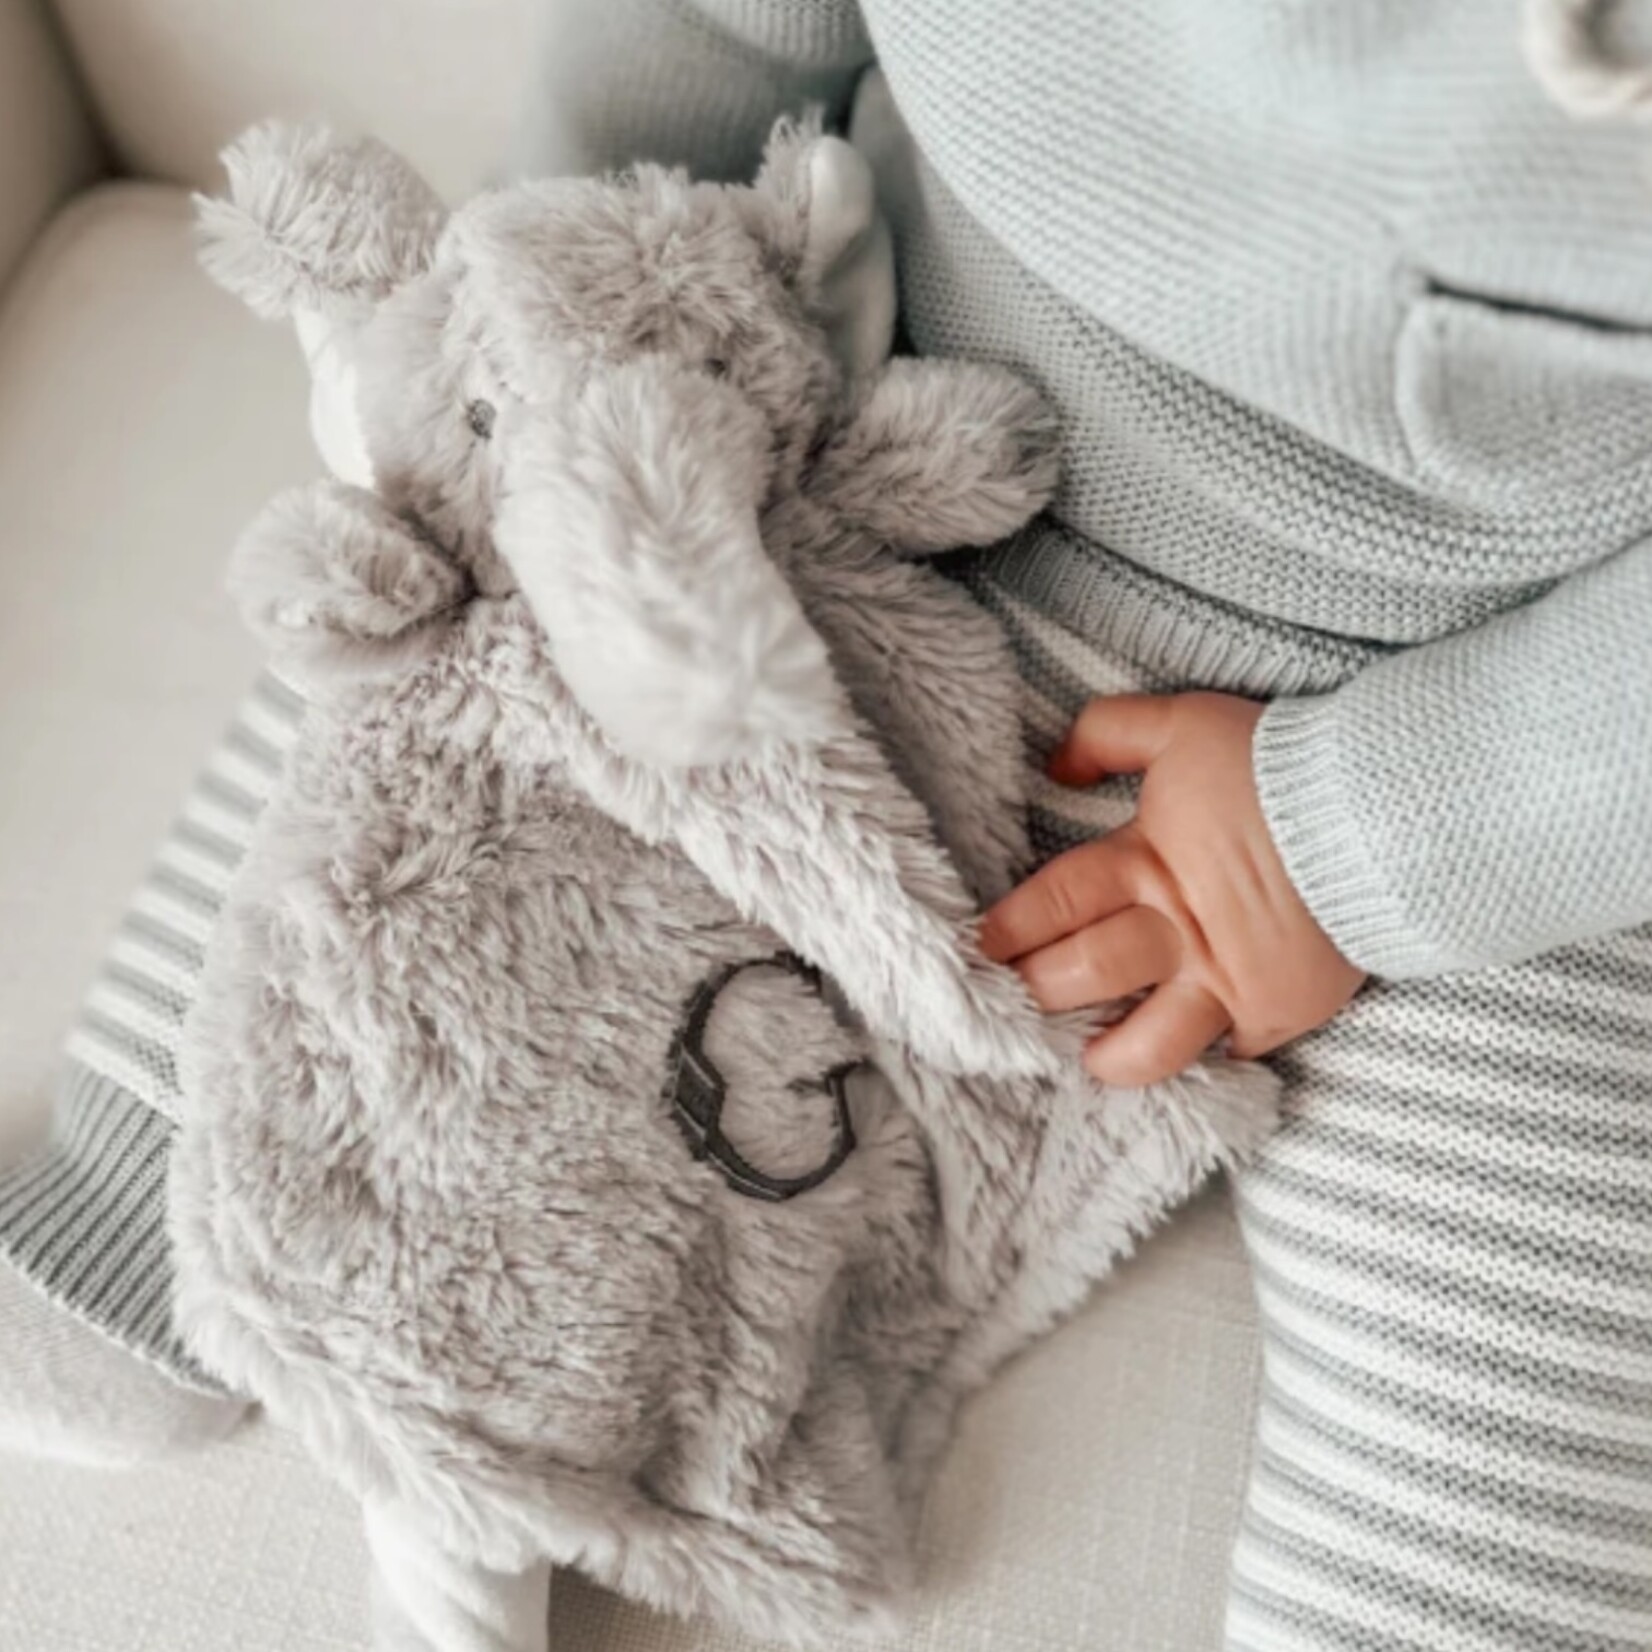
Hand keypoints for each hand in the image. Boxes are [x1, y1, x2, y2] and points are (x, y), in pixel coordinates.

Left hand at [980, 693, 1365, 1084]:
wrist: (1386, 807)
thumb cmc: (1276, 762)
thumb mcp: (1181, 723)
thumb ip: (1108, 734)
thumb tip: (1056, 766)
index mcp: (1143, 863)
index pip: (1052, 905)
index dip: (1009, 930)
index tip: (979, 951)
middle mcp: (1176, 931)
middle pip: (1083, 974)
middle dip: (1039, 990)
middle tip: (1016, 1001)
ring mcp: (1229, 979)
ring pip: (1150, 1043)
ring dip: (1111, 1056)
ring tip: (1089, 1060)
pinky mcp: (1281, 1008)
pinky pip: (1233, 1051)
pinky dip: (1212, 1056)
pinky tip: (1193, 1057)